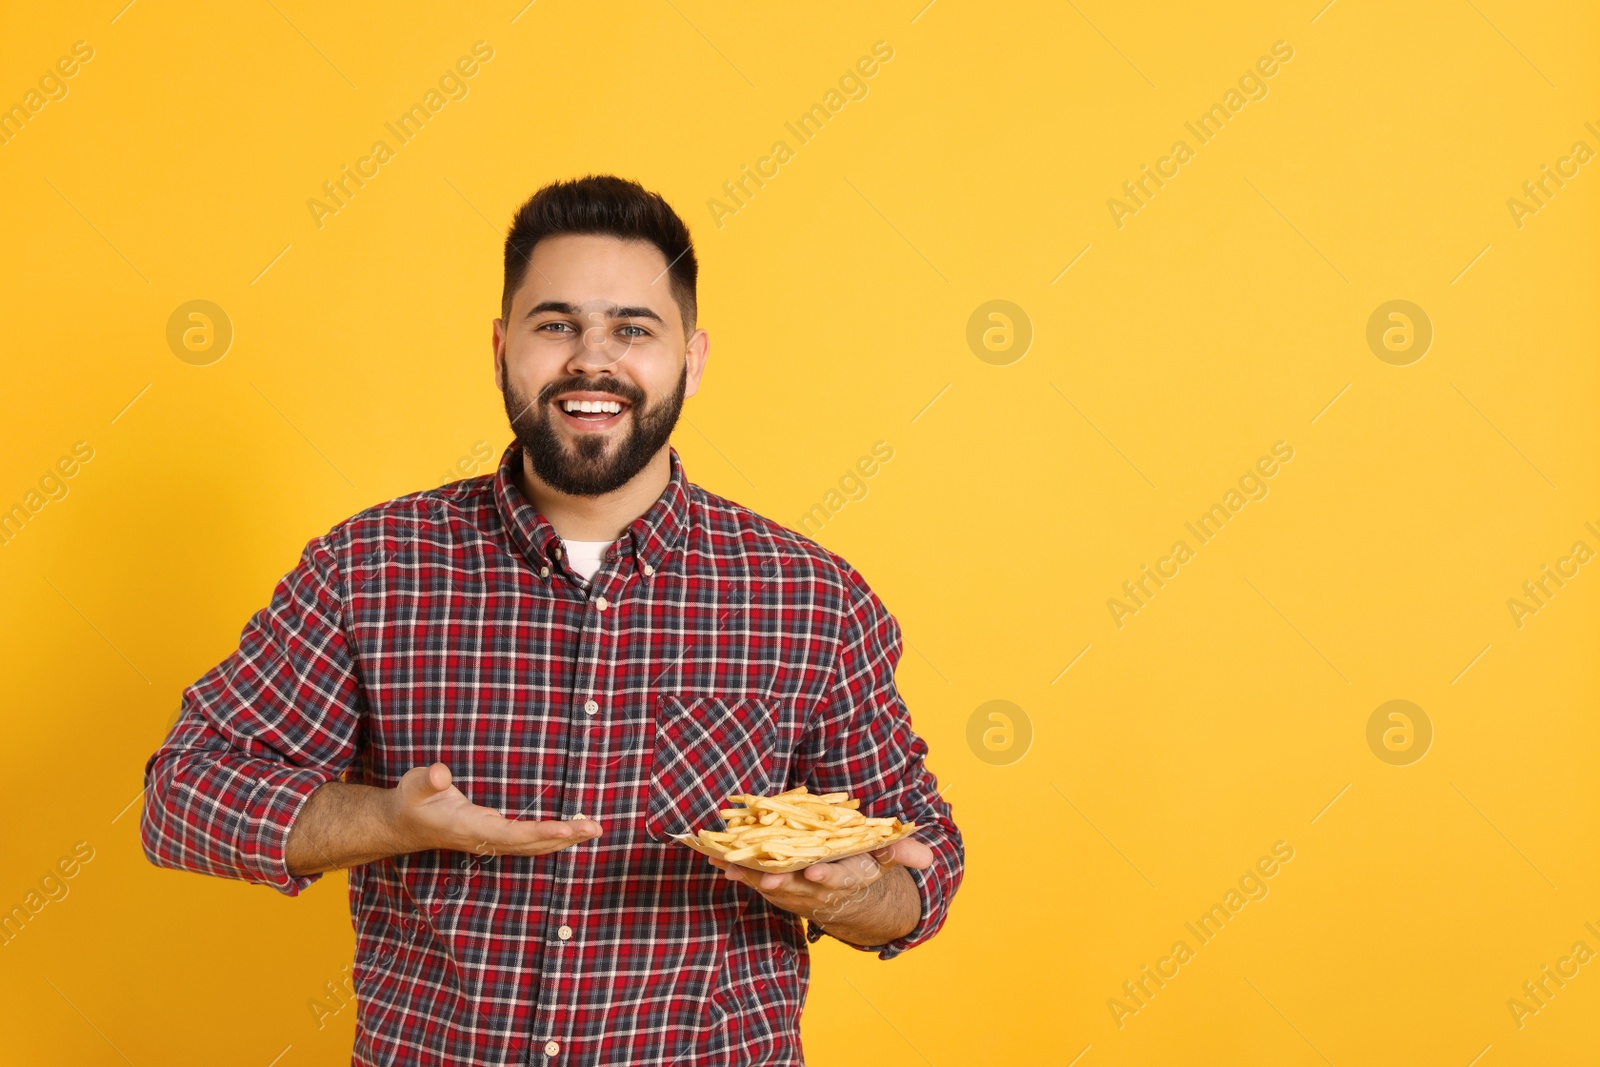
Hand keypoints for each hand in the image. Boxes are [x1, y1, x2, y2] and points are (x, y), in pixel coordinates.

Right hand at [390, 762, 601, 856]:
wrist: (400, 824)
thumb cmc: (410, 802)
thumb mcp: (413, 785)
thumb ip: (427, 780)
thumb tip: (441, 774)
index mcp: (470, 828)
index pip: (511, 835)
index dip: (540, 834)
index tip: (567, 829)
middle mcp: (485, 839)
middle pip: (531, 845)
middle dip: (564, 838)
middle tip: (596, 828)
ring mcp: (490, 839)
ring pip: (533, 846)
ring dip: (563, 840)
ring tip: (593, 829)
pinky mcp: (494, 834)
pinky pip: (528, 842)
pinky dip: (551, 838)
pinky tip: (570, 831)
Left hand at [705, 838, 932, 921]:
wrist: (847, 898)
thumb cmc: (866, 865)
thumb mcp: (887, 857)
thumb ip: (902, 852)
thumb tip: (928, 857)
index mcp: (846, 878)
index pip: (839, 879)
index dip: (828, 876)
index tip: (816, 872)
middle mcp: (817, 889)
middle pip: (797, 885)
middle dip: (779, 880)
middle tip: (762, 876)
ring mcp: (793, 891)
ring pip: (769, 884)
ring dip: (746, 875)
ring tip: (723, 863)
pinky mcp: (774, 887)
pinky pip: (752, 879)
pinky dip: (734, 870)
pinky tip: (712, 858)